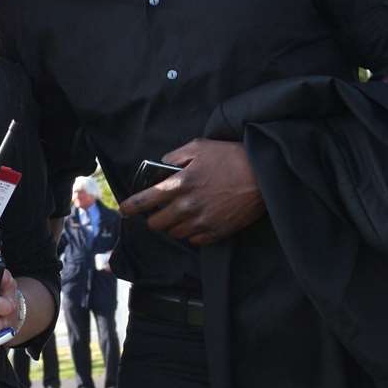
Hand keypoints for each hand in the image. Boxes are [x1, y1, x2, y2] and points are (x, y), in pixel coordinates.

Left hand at [118, 138, 265, 244]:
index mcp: (180, 184)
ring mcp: (201, 222)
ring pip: (173, 233)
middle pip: (156, 224)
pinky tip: (198, 220)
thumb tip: (160, 165)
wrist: (263, 175)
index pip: (144, 201)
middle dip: (154, 217)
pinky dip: (191, 233)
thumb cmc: (231, 157)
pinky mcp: (215, 233)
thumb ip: (174, 156)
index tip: (124, 209)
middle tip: (159, 210)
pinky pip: (193, 240)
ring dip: (173, 225)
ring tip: (182, 213)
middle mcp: (187, 207)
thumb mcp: (199, 147)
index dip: (130, 207)